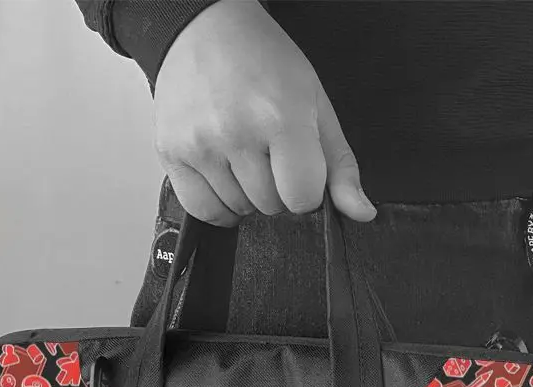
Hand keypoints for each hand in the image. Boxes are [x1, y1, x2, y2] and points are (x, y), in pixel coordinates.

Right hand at [151, 0, 375, 226]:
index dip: (307, 189)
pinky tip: (225, 176)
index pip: (303, 199)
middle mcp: (235, 132)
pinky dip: (218, 204)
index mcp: (280, 118)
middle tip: (268, 150)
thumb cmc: (264, 62)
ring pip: (239, 210)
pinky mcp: (171, 152)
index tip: (299, 166)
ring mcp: (199, 144)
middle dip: (277, 188)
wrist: (204, 28)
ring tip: (243, 153)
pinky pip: (203, 210)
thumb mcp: (316, 104)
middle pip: (271, 207)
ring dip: (247, 194)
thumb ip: (340, 165)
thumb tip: (361, 213)